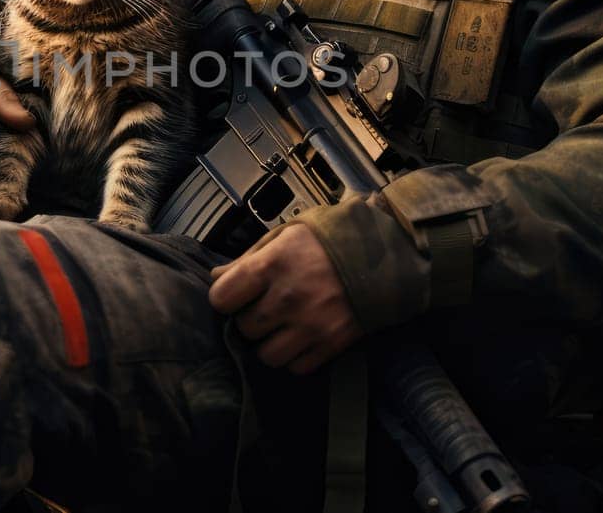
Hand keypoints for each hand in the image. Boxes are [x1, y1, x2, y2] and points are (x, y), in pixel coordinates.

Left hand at [208, 224, 361, 374]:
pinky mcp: (331, 344)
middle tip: (266, 309)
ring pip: (268, 356)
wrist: (386, 254)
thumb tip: (217, 277)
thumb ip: (249, 258)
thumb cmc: (329, 240)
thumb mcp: (286, 235)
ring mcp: (310, 325)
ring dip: (271, 344)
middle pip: (245, 329)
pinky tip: (303, 337)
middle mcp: (287, 299)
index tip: (237, 295)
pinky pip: (297, 368)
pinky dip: (297, 357)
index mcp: (272, 265)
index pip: (222, 298)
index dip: (226, 298)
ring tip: (283, 327)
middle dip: (250, 320)